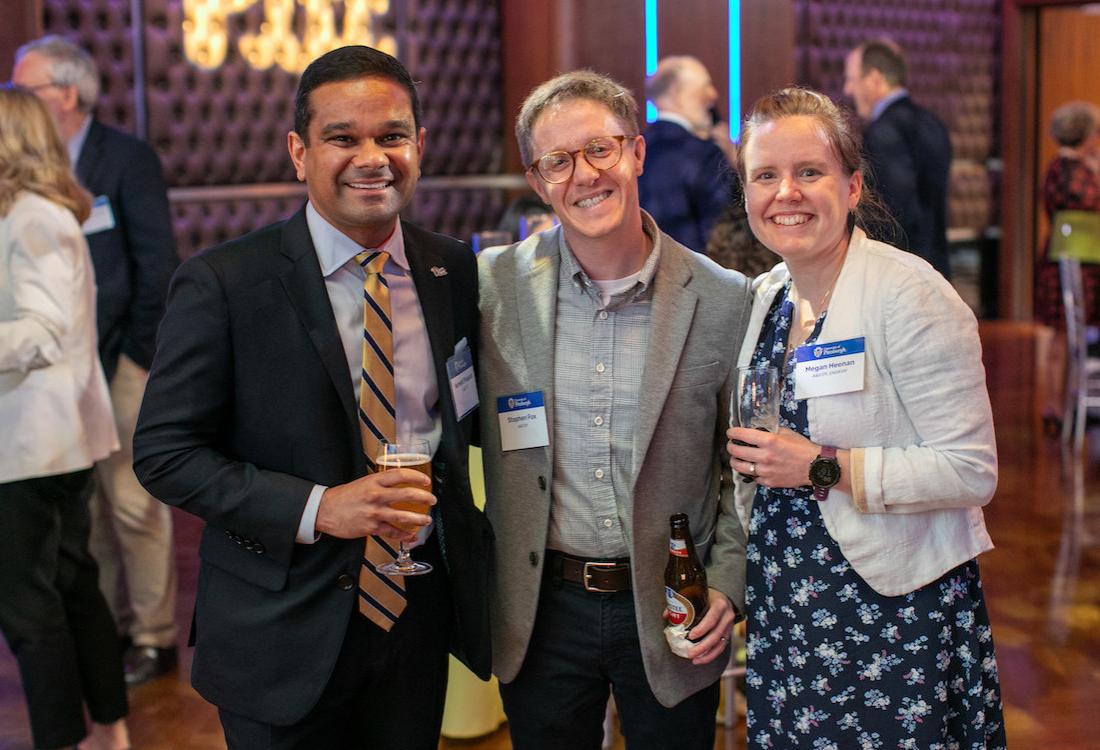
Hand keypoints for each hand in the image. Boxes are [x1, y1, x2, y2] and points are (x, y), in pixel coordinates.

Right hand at [315, 469, 434, 540]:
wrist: (324, 510)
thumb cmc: (343, 497)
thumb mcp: (362, 483)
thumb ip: (380, 484)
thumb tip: (397, 484)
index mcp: (374, 481)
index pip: (400, 475)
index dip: (416, 477)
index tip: (426, 481)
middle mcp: (376, 495)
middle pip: (406, 494)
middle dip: (423, 497)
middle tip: (432, 500)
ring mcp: (374, 512)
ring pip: (402, 516)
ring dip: (418, 518)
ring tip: (427, 520)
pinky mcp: (371, 527)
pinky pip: (392, 532)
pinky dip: (404, 536)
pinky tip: (411, 536)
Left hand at [686, 590, 737, 664]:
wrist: (725, 596)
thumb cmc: (709, 595)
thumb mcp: (698, 594)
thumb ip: (682, 603)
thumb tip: (667, 614)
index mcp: (720, 604)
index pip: (712, 619)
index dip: (702, 629)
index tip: (691, 635)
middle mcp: (727, 616)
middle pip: (716, 634)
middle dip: (703, 646)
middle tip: (690, 653)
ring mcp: (729, 626)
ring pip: (720, 644)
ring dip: (707, 654)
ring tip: (694, 659)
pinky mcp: (728, 634)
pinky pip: (721, 647)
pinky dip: (711, 655)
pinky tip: (701, 659)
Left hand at [726, 425, 817, 488]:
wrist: (815, 467)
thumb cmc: (802, 448)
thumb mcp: (786, 432)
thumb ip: (769, 431)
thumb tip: (756, 430)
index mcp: (769, 441)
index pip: (742, 435)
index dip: (732, 433)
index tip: (730, 433)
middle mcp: (765, 456)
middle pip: (736, 451)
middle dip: (730, 446)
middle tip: (731, 445)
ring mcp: (765, 471)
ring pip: (739, 467)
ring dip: (735, 461)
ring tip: (736, 458)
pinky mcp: (768, 482)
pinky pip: (752, 477)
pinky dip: (750, 472)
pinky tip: (752, 468)